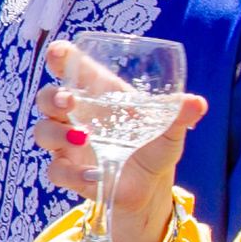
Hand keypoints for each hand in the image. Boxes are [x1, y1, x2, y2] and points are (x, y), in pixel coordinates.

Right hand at [33, 39, 206, 241]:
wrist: (149, 189)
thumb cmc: (154, 148)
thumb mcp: (170, 131)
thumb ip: (178, 115)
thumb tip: (197, 104)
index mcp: (99, 96)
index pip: (72, 71)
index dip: (61, 58)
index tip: (59, 52)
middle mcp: (77, 116)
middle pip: (47, 98)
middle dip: (51, 97)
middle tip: (69, 101)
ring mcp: (68, 145)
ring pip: (43, 132)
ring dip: (57, 133)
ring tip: (82, 139)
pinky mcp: (69, 172)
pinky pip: (57, 170)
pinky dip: (72, 173)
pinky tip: (94, 175)